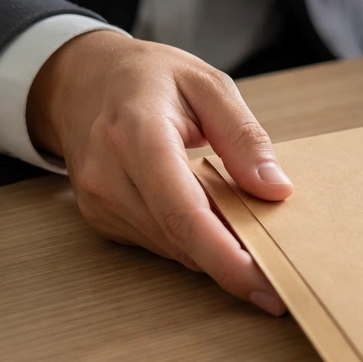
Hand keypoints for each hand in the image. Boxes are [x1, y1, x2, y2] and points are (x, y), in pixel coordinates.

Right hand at [26, 31, 290, 314]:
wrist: (82, 78)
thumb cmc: (150, 77)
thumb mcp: (210, 86)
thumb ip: (245, 137)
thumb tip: (276, 189)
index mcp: (137, 134)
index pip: (183, 212)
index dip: (226, 257)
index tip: (265, 284)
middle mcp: (109, 174)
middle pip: (181, 240)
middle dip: (234, 263)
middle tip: (280, 276)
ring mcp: (99, 200)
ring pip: (174, 248)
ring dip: (216, 251)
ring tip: (253, 236)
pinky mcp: (101, 217)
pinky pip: (161, 243)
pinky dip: (194, 240)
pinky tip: (214, 220)